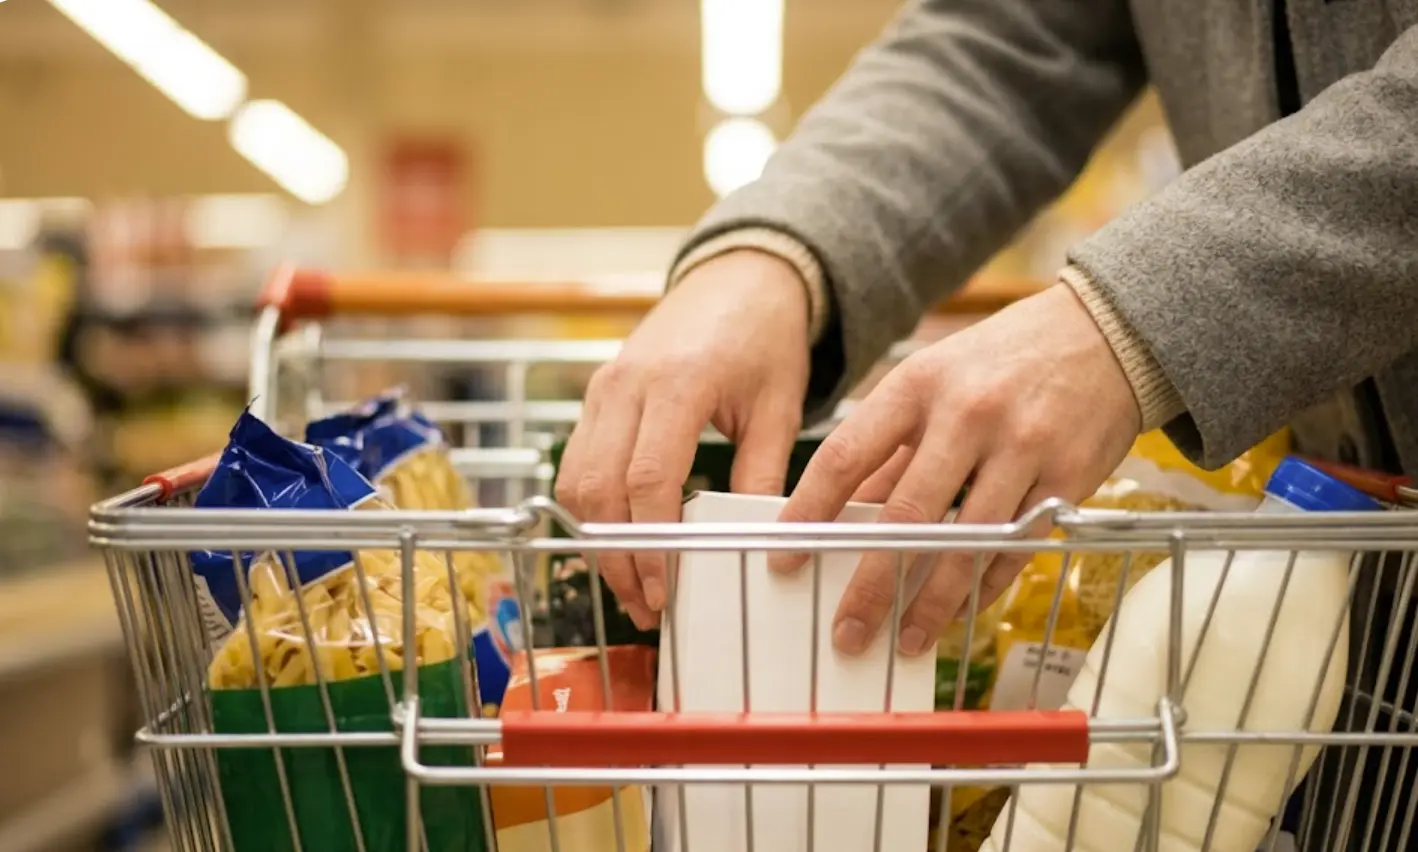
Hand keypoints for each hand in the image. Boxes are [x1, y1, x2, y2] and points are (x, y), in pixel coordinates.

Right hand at [556, 250, 811, 628]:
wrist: (738, 279)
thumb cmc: (764, 339)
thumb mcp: (779, 408)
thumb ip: (761, 475)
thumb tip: (753, 545)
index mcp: (678, 383)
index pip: (647, 478)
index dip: (651, 542)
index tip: (666, 589)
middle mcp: (627, 384)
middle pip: (599, 488)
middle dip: (618, 556)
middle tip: (647, 605)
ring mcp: (603, 388)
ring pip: (576, 480)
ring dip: (596, 539)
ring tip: (632, 584)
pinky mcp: (596, 395)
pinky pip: (577, 462)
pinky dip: (591, 508)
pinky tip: (621, 539)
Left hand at [772, 284, 1140, 655]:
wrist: (1105, 332)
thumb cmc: (1003, 359)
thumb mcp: (935, 379)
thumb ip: (891, 446)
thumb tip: (843, 512)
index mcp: (918, 385)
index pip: (847, 457)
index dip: (810, 512)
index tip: (786, 557)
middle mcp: (967, 415)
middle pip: (904, 517)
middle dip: (870, 584)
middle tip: (847, 630)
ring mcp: (1022, 448)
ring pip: (964, 545)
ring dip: (930, 604)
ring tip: (904, 639)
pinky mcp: (1068, 478)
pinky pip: (1015, 550)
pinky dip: (984, 589)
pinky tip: (960, 613)